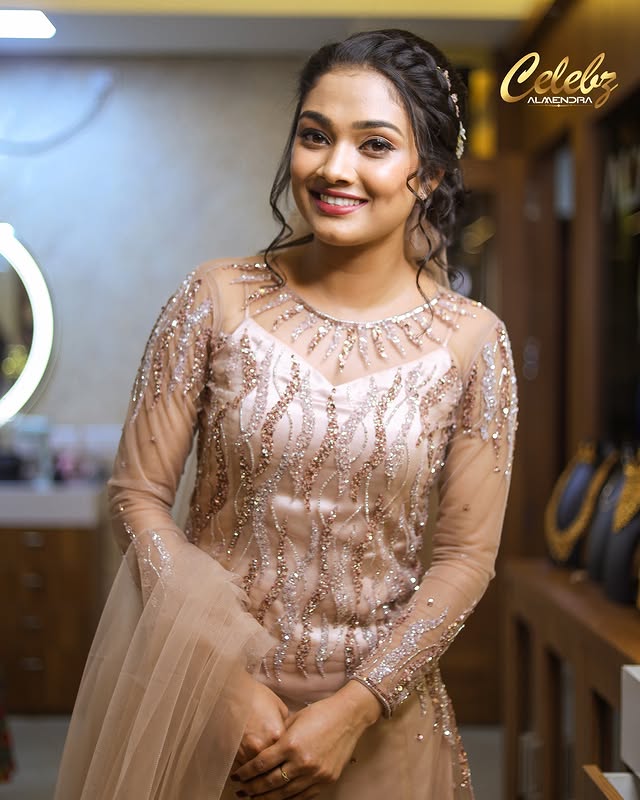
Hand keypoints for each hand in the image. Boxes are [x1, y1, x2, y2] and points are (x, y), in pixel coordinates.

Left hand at [231, 680, 380, 798]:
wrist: (348, 716)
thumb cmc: (320, 713)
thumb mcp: (294, 720)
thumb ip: (279, 738)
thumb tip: (262, 751)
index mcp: (290, 744)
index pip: (260, 764)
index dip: (246, 772)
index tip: (237, 776)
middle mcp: (301, 762)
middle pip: (269, 783)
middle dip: (252, 789)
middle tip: (242, 791)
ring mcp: (315, 774)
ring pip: (284, 794)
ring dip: (267, 798)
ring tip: (255, 798)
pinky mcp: (326, 780)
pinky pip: (303, 797)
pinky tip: (279, 799)